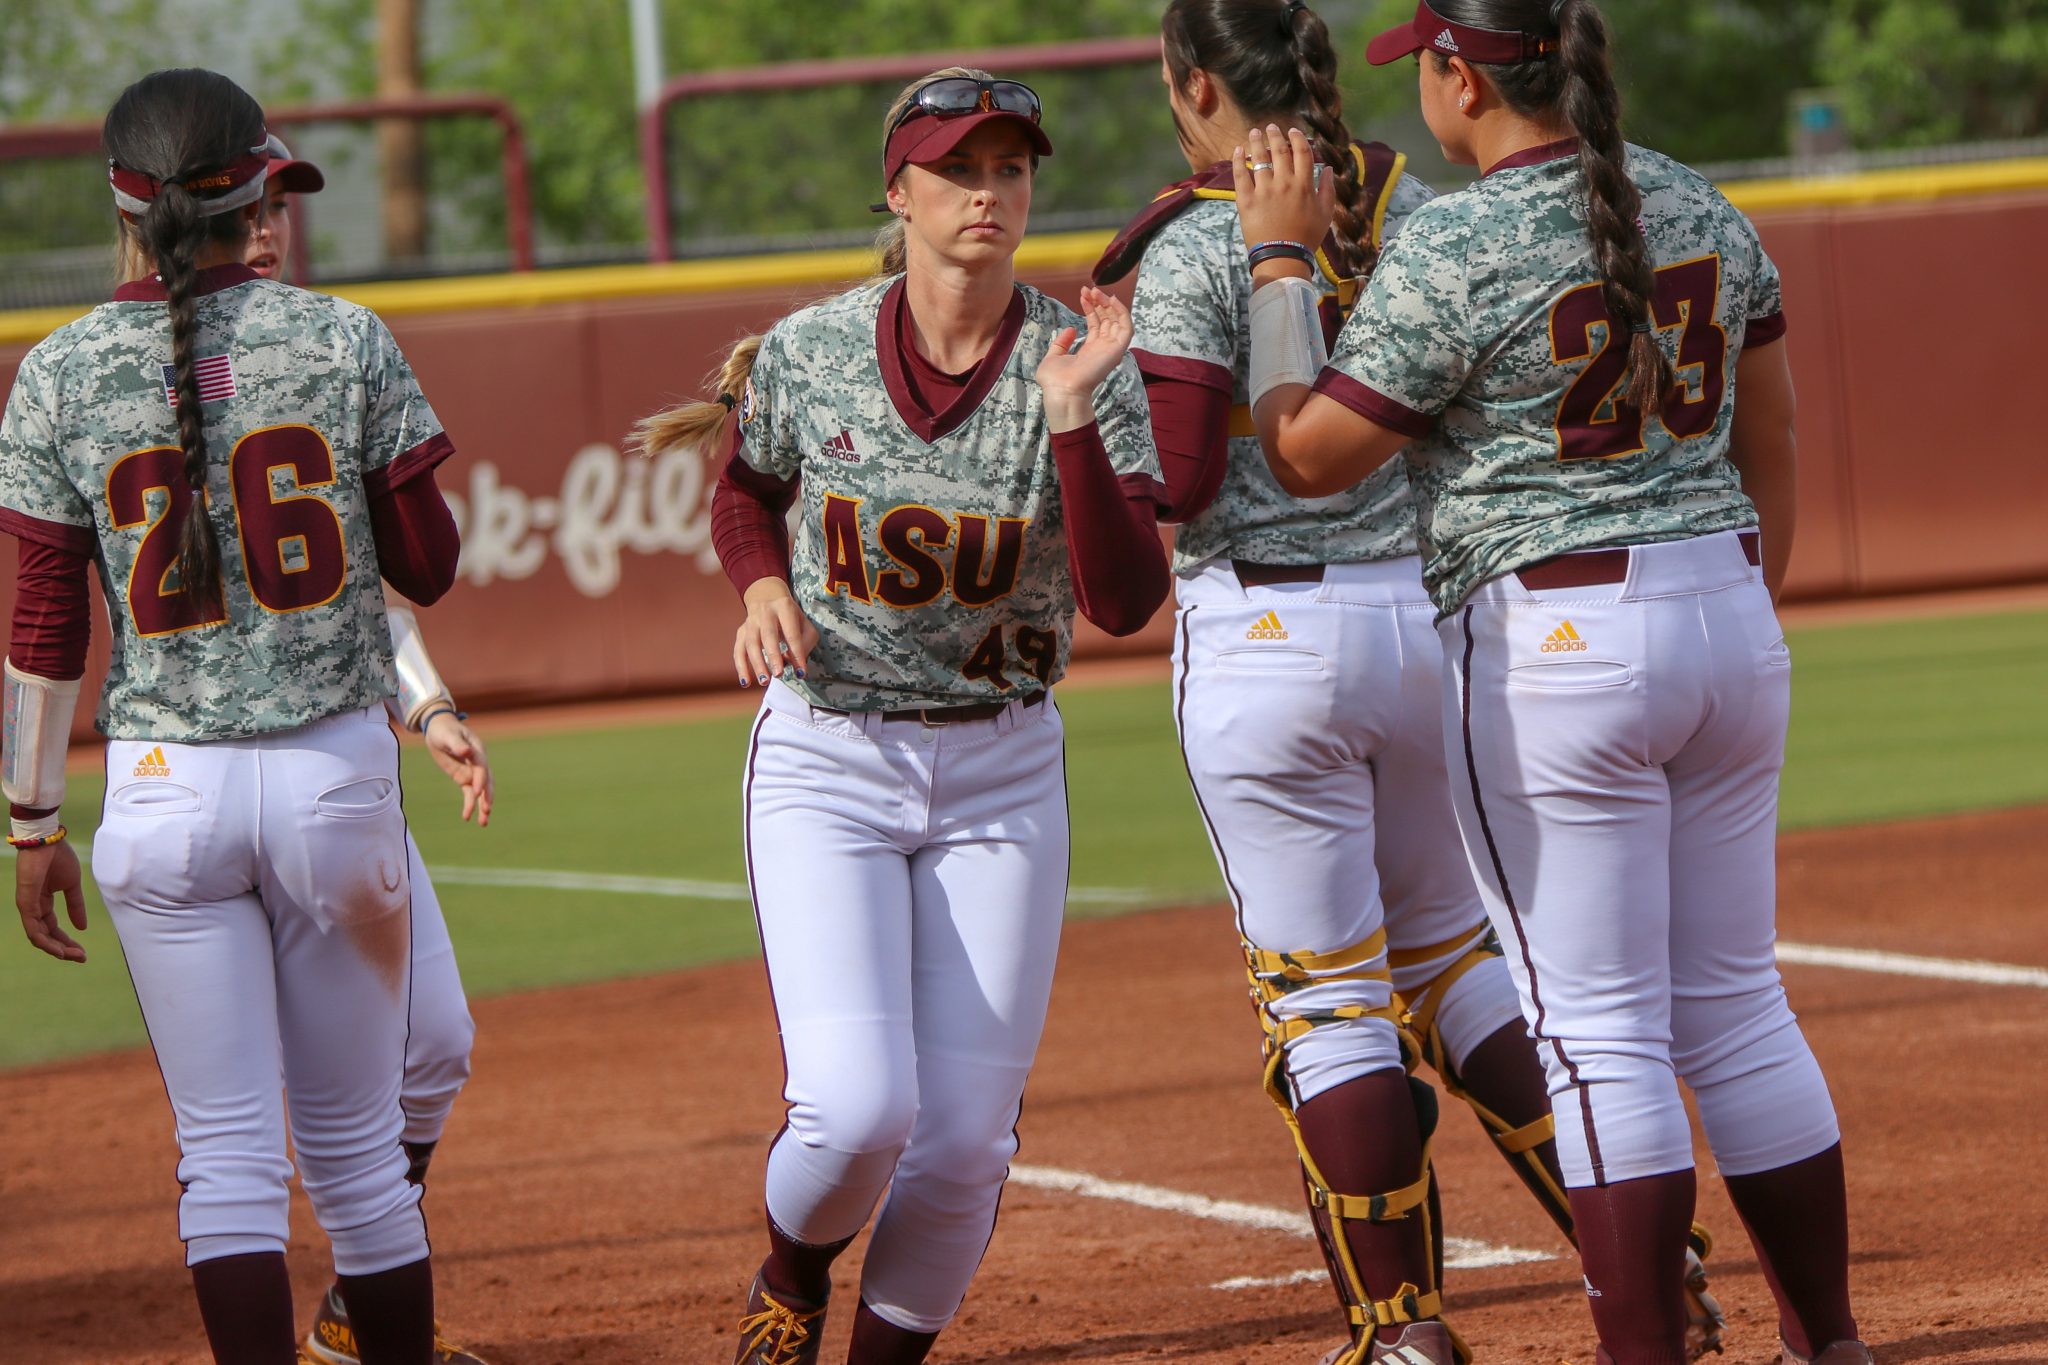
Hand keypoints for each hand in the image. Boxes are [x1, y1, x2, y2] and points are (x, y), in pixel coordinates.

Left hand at [16, 840, 86, 962]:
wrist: (47, 841)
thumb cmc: (58, 858)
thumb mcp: (72, 885)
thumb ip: (75, 906)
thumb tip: (81, 927)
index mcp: (43, 903)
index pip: (53, 928)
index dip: (67, 941)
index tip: (83, 951)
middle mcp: (33, 908)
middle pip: (46, 936)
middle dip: (63, 949)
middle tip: (81, 958)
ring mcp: (28, 907)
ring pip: (38, 937)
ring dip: (55, 949)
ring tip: (72, 956)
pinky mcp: (26, 904)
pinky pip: (33, 929)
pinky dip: (45, 941)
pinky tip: (58, 949)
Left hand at [424, 711, 493, 825]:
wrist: (440, 730)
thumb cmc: (444, 730)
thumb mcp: (448, 735)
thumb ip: (458, 744)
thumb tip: (466, 752)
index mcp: (477, 751)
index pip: (481, 767)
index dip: (480, 779)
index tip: (477, 791)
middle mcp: (478, 763)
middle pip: (486, 782)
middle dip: (487, 797)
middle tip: (487, 811)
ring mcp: (472, 772)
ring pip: (480, 791)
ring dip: (482, 806)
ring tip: (483, 823)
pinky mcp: (464, 778)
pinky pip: (469, 794)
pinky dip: (470, 804)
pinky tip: (468, 817)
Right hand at [735, 577, 818, 688]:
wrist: (766, 596)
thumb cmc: (790, 616)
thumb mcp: (804, 622)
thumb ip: (805, 642)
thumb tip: (792, 662)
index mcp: (784, 607)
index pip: (792, 633)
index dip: (797, 653)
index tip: (801, 673)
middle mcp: (765, 612)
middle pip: (768, 635)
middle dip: (773, 656)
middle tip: (779, 675)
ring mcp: (750, 622)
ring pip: (751, 643)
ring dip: (757, 664)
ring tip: (764, 681)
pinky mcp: (741, 631)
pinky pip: (738, 650)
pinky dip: (741, 666)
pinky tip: (746, 682)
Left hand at [1035, 285, 1133, 431]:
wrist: (1062, 392)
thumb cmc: (1055, 380)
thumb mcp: (1054, 356)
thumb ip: (1062, 343)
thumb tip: (1071, 329)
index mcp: (1089, 350)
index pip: (1096, 324)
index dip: (1091, 308)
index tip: (1083, 294)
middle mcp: (1102, 348)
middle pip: (1107, 319)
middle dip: (1099, 302)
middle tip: (1089, 289)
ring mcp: (1110, 349)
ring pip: (1117, 321)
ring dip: (1109, 304)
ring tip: (1097, 292)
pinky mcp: (1117, 350)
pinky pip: (1127, 328)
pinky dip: (1122, 312)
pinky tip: (1112, 300)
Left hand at [1233, 124, 1335, 273]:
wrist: (1282, 257)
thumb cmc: (1306, 237)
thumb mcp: (1325, 214)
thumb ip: (1327, 190)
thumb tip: (1328, 169)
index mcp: (1304, 184)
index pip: (1301, 152)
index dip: (1297, 138)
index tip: (1293, 131)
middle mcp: (1284, 182)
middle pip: (1279, 151)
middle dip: (1275, 135)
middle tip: (1270, 127)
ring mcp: (1264, 189)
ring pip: (1259, 158)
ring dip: (1256, 142)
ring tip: (1254, 133)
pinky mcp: (1246, 199)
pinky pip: (1240, 174)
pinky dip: (1238, 160)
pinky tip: (1238, 150)